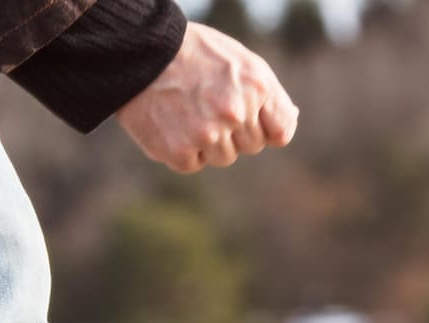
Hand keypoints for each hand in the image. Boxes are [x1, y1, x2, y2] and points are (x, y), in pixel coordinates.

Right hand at [118, 23, 298, 173]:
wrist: (141, 52)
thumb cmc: (196, 55)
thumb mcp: (243, 62)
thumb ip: (271, 96)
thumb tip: (287, 126)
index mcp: (256, 89)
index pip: (279, 133)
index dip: (261, 123)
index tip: (243, 110)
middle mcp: (234, 114)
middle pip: (250, 146)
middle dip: (234, 130)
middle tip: (207, 101)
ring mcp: (206, 135)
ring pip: (224, 158)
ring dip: (209, 142)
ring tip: (188, 110)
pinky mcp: (179, 151)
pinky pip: (193, 164)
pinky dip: (183, 149)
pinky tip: (172, 123)